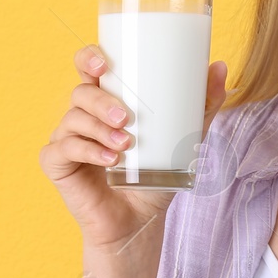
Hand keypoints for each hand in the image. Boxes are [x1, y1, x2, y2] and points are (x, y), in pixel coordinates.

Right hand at [40, 45, 229, 253]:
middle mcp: (82, 116)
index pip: (88, 68)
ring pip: (72, 119)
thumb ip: (203, 105)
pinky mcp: (57, 164)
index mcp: (105, 101)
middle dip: (102, 100)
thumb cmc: (155, 175)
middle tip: (126, 117)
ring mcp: (66, 139)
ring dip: (99, 128)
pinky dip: (87, 152)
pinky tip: (109, 161)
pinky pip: (63, 149)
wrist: (139, 220)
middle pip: (81, 92)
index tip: (104, 63)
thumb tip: (221, 66)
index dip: (89, 57)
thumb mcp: (185, 137)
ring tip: (125, 144)